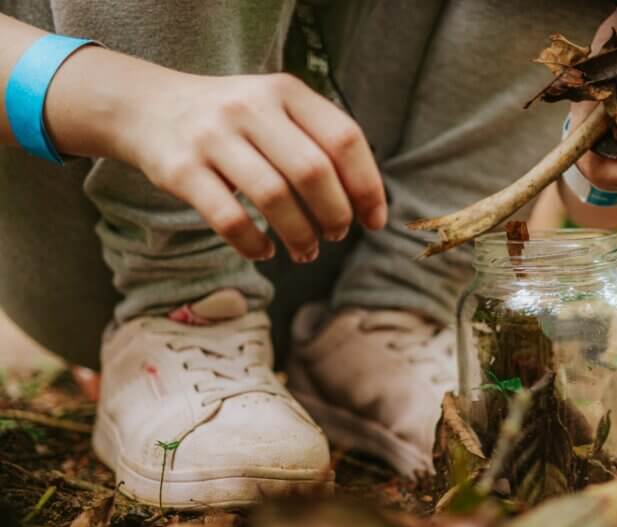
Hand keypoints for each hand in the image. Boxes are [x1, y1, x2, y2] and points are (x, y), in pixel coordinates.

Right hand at [119, 71, 386, 262]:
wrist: (147, 107)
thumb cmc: (233, 123)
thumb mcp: (276, 110)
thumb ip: (318, 143)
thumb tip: (368, 203)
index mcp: (285, 91)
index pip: (344, 139)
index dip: (367, 186)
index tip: (374, 220)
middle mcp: (250, 107)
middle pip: (313, 171)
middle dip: (335, 214)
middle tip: (336, 235)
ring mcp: (212, 136)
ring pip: (274, 197)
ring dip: (299, 235)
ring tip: (306, 251)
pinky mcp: (180, 169)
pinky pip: (229, 217)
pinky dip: (253, 243)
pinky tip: (263, 252)